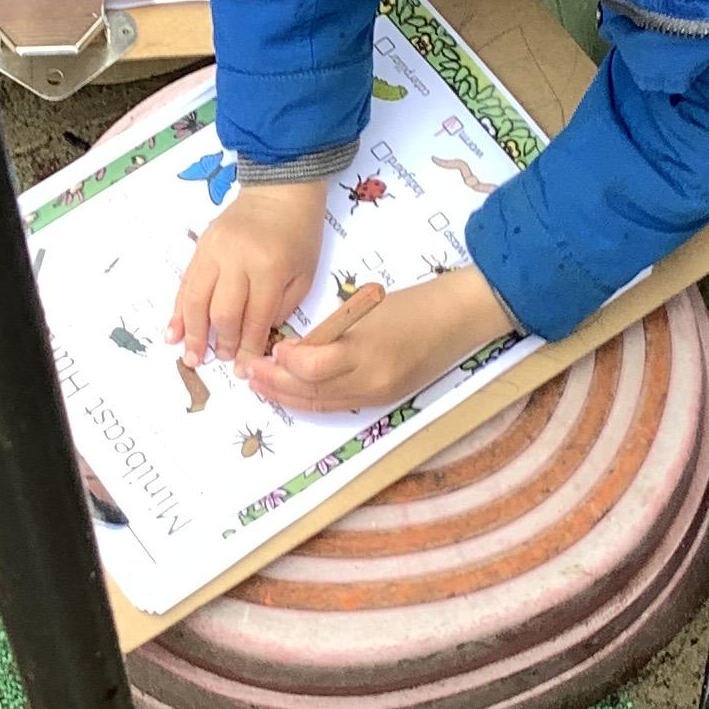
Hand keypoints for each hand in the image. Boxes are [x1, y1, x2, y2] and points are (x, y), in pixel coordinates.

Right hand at [171, 178, 329, 367]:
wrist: (280, 189)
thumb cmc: (299, 234)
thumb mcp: (304, 274)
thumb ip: (281, 308)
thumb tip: (252, 337)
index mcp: (270, 269)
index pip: (254, 319)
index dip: (247, 348)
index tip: (243, 369)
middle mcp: (237, 260)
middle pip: (222, 312)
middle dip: (220, 343)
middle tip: (219, 361)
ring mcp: (214, 251)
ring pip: (196, 299)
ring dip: (191, 332)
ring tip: (190, 356)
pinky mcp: (201, 246)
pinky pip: (186, 283)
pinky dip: (178, 310)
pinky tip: (172, 331)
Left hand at [248, 265, 514, 414]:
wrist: (459, 318)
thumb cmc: (412, 303)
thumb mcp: (365, 310)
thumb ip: (330, 334)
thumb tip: (294, 352)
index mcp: (367, 354)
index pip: (313, 368)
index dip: (286, 362)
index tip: (274, 349)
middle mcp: (372, 383)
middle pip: (311, 392)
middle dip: (276, 384)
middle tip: (249, 374)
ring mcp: (379, 396)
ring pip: (321, 404)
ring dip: (288, 397)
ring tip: (261, 387)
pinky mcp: (384, 400)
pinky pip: (339, 405)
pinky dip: (312, 400)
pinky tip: (293, 393)